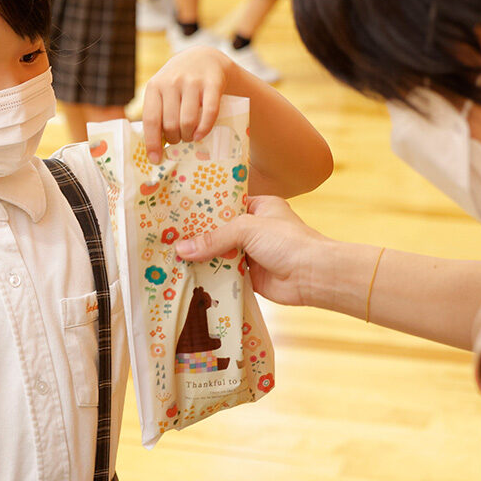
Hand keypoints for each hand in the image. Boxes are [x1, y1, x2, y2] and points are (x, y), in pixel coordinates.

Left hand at [141, 46, 262, 162]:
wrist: (205, 58)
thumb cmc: (179, 83)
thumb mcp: (163, 91)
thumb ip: (158, 113)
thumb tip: (153, 148)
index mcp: (154, 86)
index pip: (150, 120)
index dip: (152, 142)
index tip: (155, 159)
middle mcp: (171, 82)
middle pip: (170, 124)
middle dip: (174, 139)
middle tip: (179, 140)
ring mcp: (192, 82)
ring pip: (188, 121)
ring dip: (188, 136)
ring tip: (189, 137)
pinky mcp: (212, 83)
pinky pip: (209, 113)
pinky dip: (204, 129)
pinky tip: (200, 135)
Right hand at [174, 195, 331, 306]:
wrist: (313, 276)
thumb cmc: (287, 242)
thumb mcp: (248, 229)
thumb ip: (214, 238)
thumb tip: (181, 249)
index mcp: (259, 207)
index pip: (225, 204)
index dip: (203, 209)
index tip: (177, 213)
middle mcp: (255, 229)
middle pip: (219, 231)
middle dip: (198, 236)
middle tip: (166, 237)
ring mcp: (252, 253)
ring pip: (220, 253)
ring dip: (201, 257)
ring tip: (170, 256)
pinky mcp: (250, 276)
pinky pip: (224, 274)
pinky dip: (210, 276)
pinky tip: (187, 276)